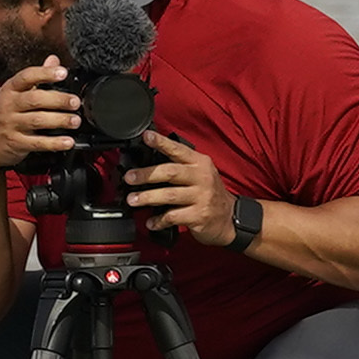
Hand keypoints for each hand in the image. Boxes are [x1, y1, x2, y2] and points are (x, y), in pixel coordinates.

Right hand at [0, 56, 78, 176]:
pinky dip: (54, 143)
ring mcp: (10, 125)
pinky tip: (68, 141)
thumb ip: (35, 78)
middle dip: (58, 100)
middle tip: (75, 102)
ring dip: (59, 120)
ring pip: (37, 121)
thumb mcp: (12, 94)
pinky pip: (37, 143)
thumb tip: (54, 59)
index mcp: (9, 90)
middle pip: (35, 99)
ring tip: (75, 121)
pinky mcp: (15, 143)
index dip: (45, 73)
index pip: (26, 77)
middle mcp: (8, 106)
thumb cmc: (0, 117)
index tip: (63, 72)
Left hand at [129, 140, 244, 246]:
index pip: (178, 149)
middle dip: (146, 174)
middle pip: (170, 172)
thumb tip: (147, 166)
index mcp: (200, 162)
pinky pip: (173, 217)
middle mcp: (202, 177)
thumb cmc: (209, 194)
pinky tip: (150, 222)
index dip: (161, 142)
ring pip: (169, 195)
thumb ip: (179, 167)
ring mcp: (202, 197)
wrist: (229, 218)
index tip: (146, 136)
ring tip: (133, 200)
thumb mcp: (201, 173)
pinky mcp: (199, 216)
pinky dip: (158, 220)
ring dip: (147, 197)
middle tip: (129, 177)